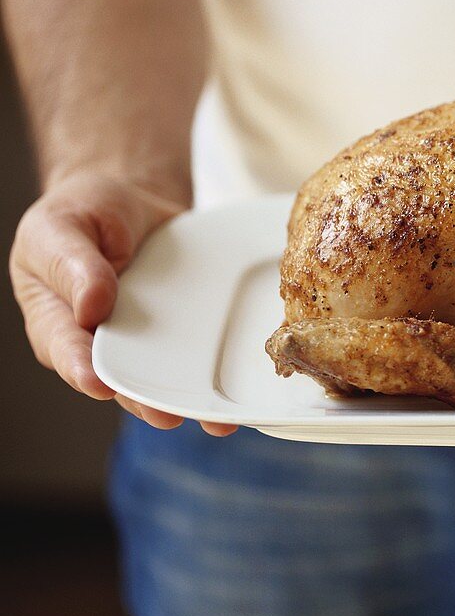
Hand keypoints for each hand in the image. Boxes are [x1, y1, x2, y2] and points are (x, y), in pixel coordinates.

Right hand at [10, 170, 235, 435]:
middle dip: (145, 401)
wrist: (131, 194)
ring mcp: (143, 337)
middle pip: (120, 378)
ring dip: (188, 399)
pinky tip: (237, 389)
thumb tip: (91, 306)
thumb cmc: (84, 210)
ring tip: (216, 421)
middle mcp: (99, 339)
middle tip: (170, 416)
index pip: (65, 350)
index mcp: (56, 318)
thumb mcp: (62, 226)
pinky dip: (215, 368)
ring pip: (162, 376)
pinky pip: (195, 350)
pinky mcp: (179, 327)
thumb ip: (73, 265)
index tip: (102, 387)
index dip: (83, 371)